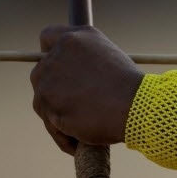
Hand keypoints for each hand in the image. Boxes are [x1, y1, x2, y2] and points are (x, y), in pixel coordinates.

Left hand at [30, 25, 144, 154]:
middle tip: (76, 107)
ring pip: (42, 100)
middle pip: (41, 72)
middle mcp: (59, 52)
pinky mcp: (45, 99)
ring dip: (58, 115)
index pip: (48, 36)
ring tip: (84, 128)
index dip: (51, 53)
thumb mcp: (109, 62)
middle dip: (54, 89)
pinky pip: (49, 122)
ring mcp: (49, 75)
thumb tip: (73, 79)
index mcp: (77, 38)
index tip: (60, 68)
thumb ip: (85, 63)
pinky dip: (63, 134)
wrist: (136, 105)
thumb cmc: (130, 88)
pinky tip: (80, 141)